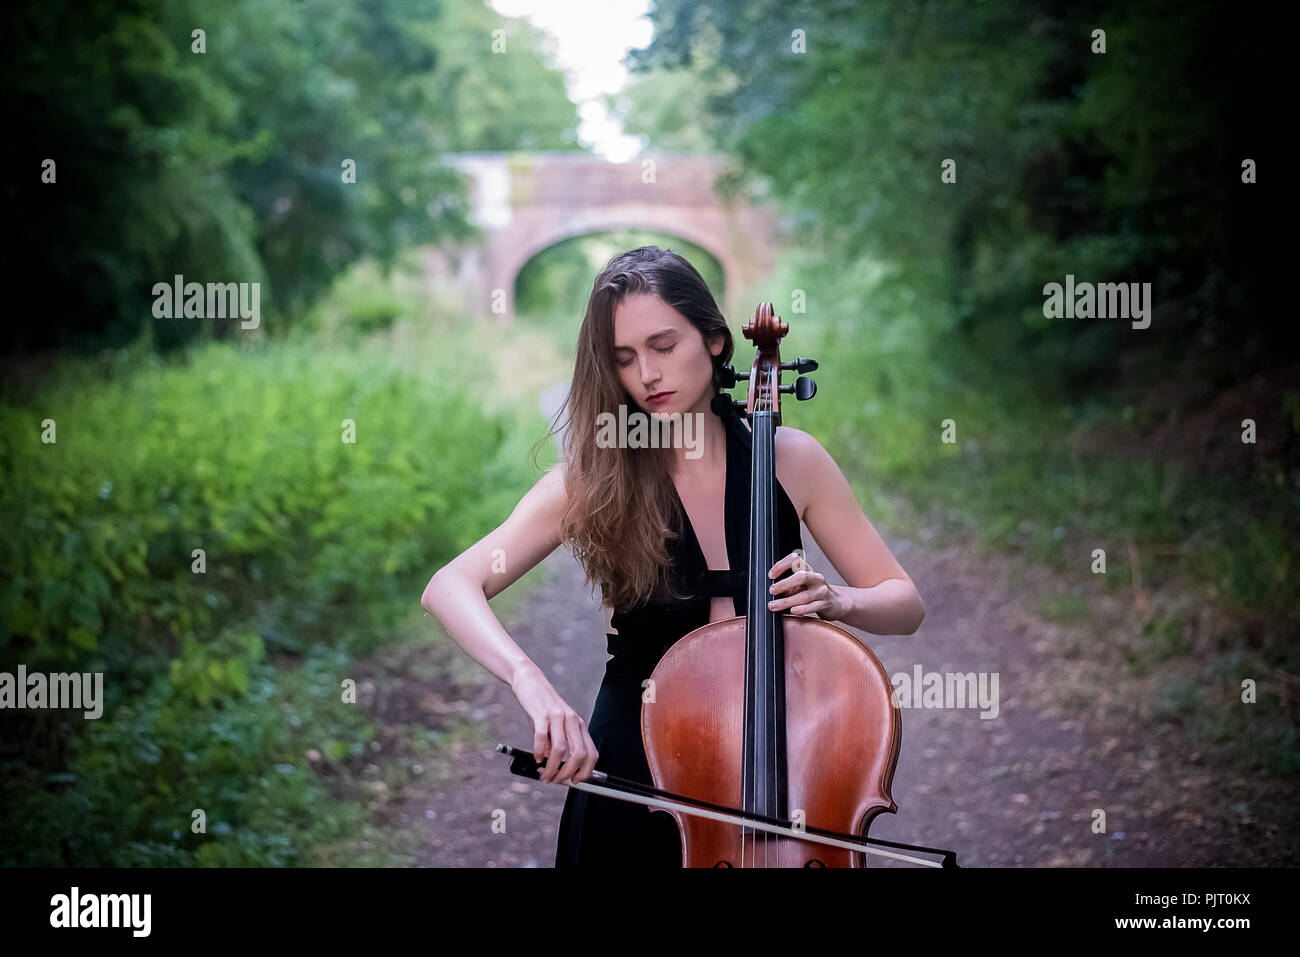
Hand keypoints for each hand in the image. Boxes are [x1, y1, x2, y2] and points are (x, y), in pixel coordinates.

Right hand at [509, 664, 598, 784]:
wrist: (530, 681)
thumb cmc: (542, 707)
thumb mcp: (554, 726)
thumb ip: (556, 744)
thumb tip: (554, 766)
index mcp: (579, 725)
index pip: (591, 754)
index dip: (586, 772)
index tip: (575, 782)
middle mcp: (572, 720)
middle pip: (579, 755)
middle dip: (568, 774)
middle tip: (556, 780)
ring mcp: (558, 717)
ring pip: (561, 750)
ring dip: (551, 768)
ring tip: (544, 774)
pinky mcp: (542, 714)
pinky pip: (542, 739)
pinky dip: (539, 753)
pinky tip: (536, 757)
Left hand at [767, 550, 844, 620]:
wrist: (836, 603)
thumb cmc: (813, 593)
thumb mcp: (801, 586)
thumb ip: (788, 586)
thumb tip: (772, 591)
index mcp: (808, 570)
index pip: (795, 560)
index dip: (782, 565)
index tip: (771, 575)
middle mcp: (816, 579)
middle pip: (801, 577)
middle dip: (784, 584)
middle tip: (771, 590)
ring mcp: (822, 591)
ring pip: (804, 596)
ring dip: (787, 601)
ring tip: (774, 606)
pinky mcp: (825, 604)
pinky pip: (813, 607)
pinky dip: (802, 609)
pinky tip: (793, 611)